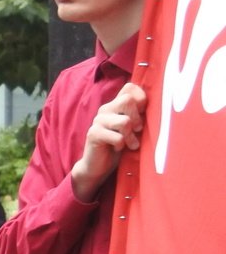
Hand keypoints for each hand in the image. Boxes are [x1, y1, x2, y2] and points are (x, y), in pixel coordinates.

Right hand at [75, 82, 145, 200]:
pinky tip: (117, 148)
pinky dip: (121, 145)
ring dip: (131, 136)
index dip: (141, 98)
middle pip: (127, 100)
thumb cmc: (122, 146)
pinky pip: (117, 137)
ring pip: (124, 121)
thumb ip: (142, 115)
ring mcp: (98, 120)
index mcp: (117, 104)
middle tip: (137, 131)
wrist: (99, 166)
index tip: (143, 114)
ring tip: (130, 144)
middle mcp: (106, 109)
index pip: (130, 87)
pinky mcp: (93, 134)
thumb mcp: (135, 128)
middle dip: (137, 118)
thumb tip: (161, 105)